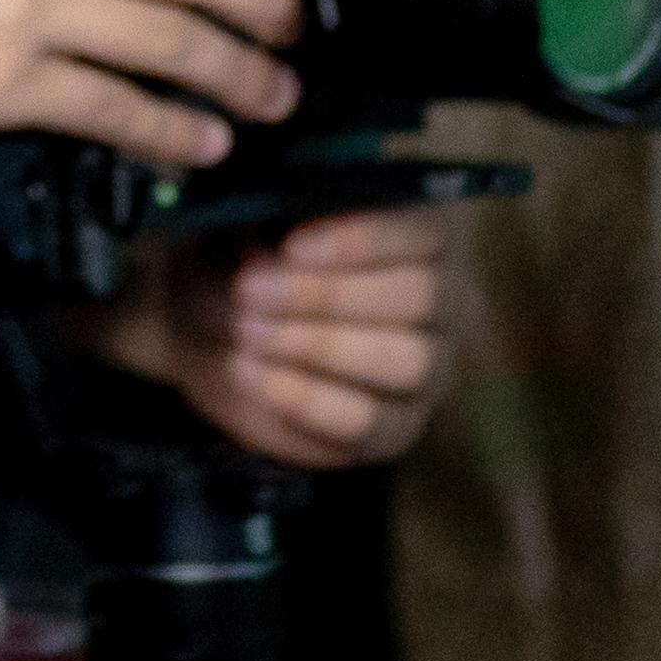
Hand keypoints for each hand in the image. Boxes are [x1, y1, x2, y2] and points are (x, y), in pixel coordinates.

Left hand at [81, 209, 461, 469]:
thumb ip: (266, 231)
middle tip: (250, 291)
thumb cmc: (245, 262)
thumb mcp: (243, 231)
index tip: (292, 246)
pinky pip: (368, 421)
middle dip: (328, 294)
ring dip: (319, 345)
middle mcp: (443, 300)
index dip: (362, 239)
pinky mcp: (394, 429)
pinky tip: (248, 370)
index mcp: (419, 234)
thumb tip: (277, 258)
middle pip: (421, 296)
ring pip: (408, 360)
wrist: (217, 334)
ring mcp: (428, 370)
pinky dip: (302, 397)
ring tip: (248, 331)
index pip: (424, 231)